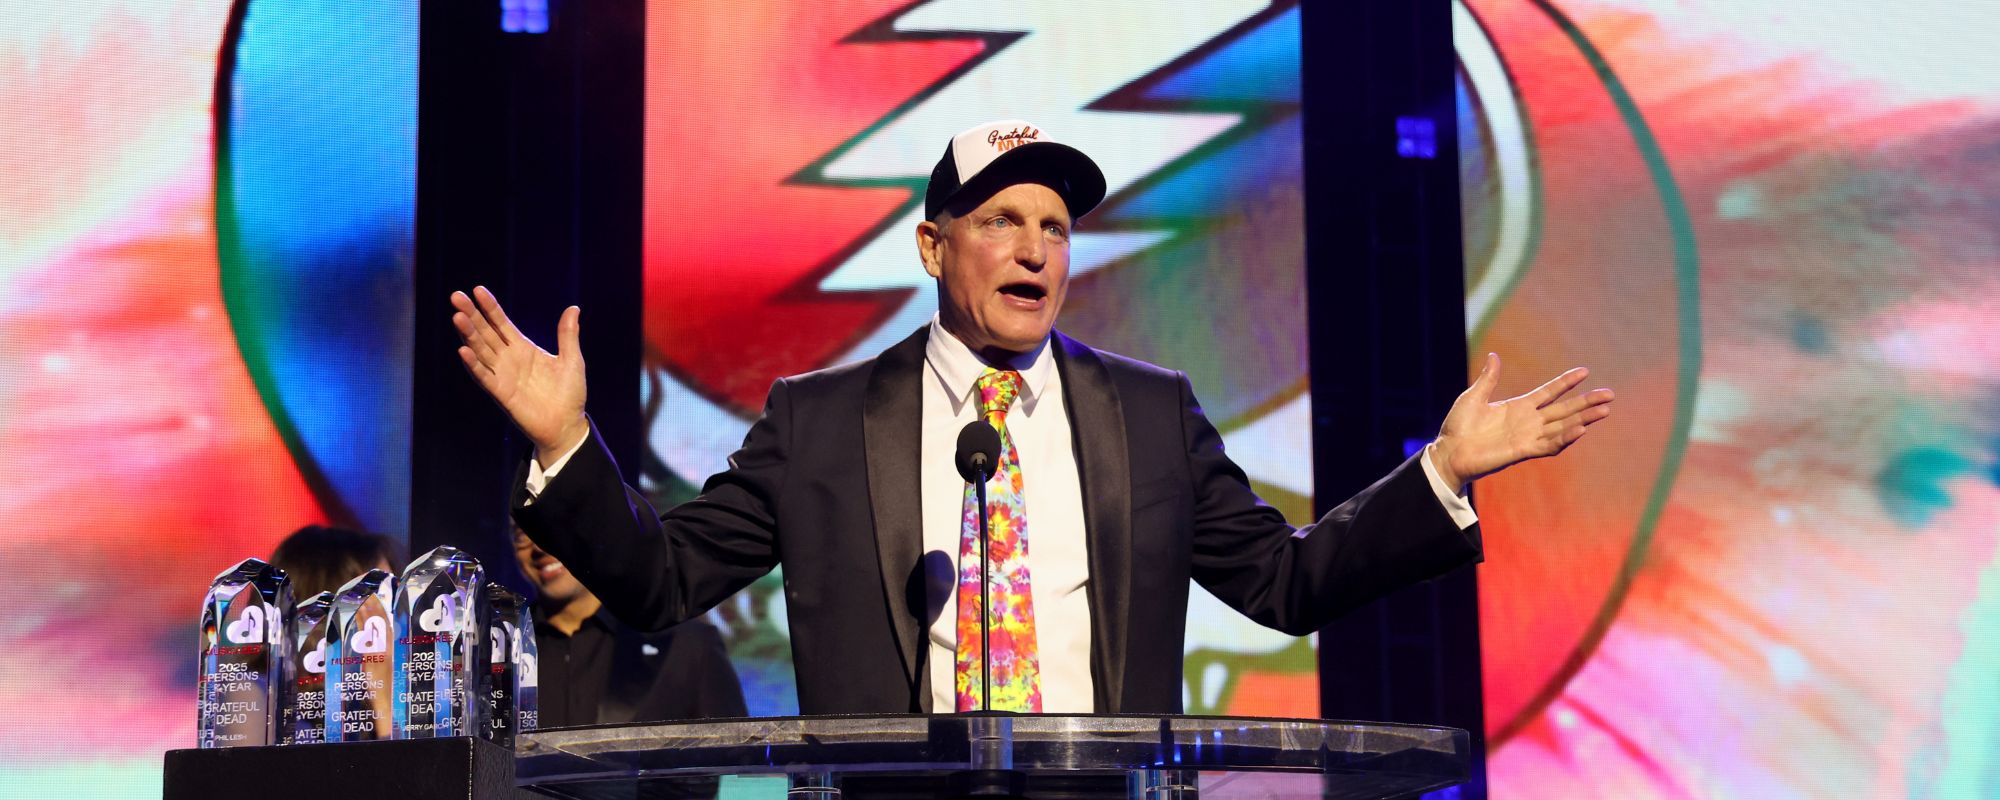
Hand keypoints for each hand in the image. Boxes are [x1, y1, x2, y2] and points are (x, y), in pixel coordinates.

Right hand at [451, 287, 588, 463]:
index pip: (501, 324)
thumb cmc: (569, 394)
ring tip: (457, 317)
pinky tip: (463, 350)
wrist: (567, 426)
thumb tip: (573, 308)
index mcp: (523, 348)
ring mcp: (503, 376)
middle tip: (456, 296)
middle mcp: (509, 359)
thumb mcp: (571, 360)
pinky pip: (484, 377)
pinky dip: (474, 364)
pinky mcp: (501, 394)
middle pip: (485, 333)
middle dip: (471, 315)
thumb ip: (567, 335)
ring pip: (481, 351)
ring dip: (469, 335)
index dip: (490, 308)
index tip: (477, 290)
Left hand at [1430, 353, 1614, 488]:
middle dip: (1586, 402)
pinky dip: (1564, 438)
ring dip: (1583, 419)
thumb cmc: (1458, 426)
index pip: (1549, 393)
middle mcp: (1528, 421)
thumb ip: (1488, 379)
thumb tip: (1495, 355)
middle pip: (1564, 409)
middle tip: (1609, 395)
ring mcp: (1527, 436)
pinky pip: (1548, 444)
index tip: (1585, 371)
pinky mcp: (1522, 450)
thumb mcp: (1473, 397)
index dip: (1566, 382)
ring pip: (1562, 426)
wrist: (1448, 452)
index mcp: (1518, 407)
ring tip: (1604, 411)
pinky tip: (1580, 429)